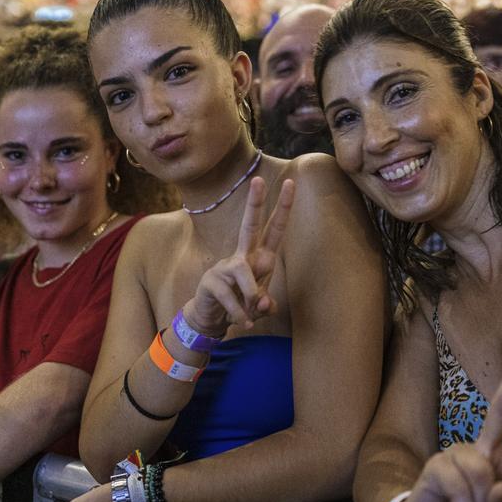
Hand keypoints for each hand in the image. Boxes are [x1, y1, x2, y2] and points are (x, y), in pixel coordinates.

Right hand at [183, 176, 294, 337]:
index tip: (290, 182)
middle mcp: (243, 256)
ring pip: (244, 272)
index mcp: (259, 257)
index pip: (274, 229)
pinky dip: (239, 313)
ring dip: (250, 295)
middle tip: (257, 179)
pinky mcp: (212, 281)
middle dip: (255, 203)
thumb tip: (262, 301)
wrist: (212, 318)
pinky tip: (241, 322)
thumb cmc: (241, 304)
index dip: (284, 208)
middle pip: (250, 225)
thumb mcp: (259, 305)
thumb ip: (266, 304)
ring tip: (250, 314)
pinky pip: (231, 296)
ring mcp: (226, 267)